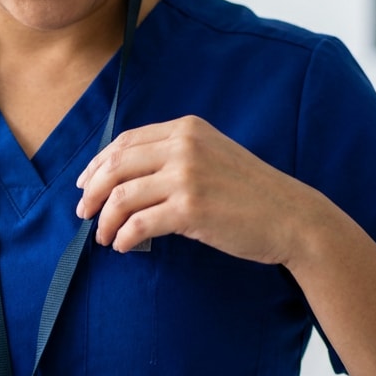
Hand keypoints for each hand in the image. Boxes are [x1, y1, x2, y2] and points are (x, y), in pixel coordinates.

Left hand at [76, 115, 314, 263]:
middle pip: (116, 166)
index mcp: (186, 129)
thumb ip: (174, 156)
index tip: (85, 184)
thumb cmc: (251, 194)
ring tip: (104, 237)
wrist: (291, 217)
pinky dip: (124, 237)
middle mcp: (184, 146)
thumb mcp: (212, 157)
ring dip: (105, 221)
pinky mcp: (190, 209)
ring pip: (122, 197)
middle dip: (92, 192)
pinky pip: (139, 224)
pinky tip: (123, 246)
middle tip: (84, 213)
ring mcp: (187, 176)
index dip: (98, 164)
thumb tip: (125, 178)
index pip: (125, 142)